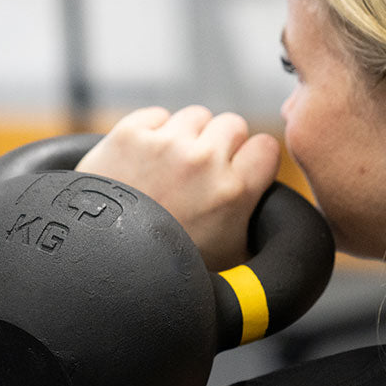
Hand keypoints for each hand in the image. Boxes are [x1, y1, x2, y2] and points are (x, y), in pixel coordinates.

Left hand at [76, 106, 280, 270]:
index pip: (266, 146)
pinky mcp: (129, 134)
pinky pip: (157, 115)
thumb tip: (283, 221)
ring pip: (195, 116)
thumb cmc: (167, 270)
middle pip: (231, 124)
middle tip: (201, 174)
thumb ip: (260, 227)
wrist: (102, 267)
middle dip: (220, 146)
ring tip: (170, 169)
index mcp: (235, 191)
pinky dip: (152, 133)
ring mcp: (164, 144)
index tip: (238, 172)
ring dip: (187, 137)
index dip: (251, 160)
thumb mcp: (232, 259)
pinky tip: (144, 163)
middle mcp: (203, 161)